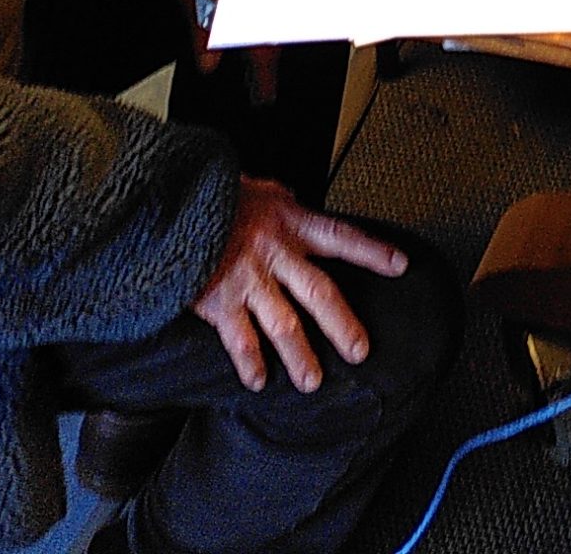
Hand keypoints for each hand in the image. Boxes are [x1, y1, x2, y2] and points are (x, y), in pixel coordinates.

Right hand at [190, 176, 406, 393]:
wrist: (170, 202)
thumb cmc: (215, 196)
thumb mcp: (258, 189)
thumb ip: (281, 201)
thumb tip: (295, 200)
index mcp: (289, 222)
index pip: (341, 236)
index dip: (371, 251)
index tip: (400, 265)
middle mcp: (274, 253)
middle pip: (319, 293)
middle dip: (342, 325)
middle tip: (360, 351)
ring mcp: (247, 280)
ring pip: (283, 324)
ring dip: (300, 356)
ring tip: (313, 381)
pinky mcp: (218, 300)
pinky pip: (239, 337)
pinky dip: (249, 361)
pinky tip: (258, 381)